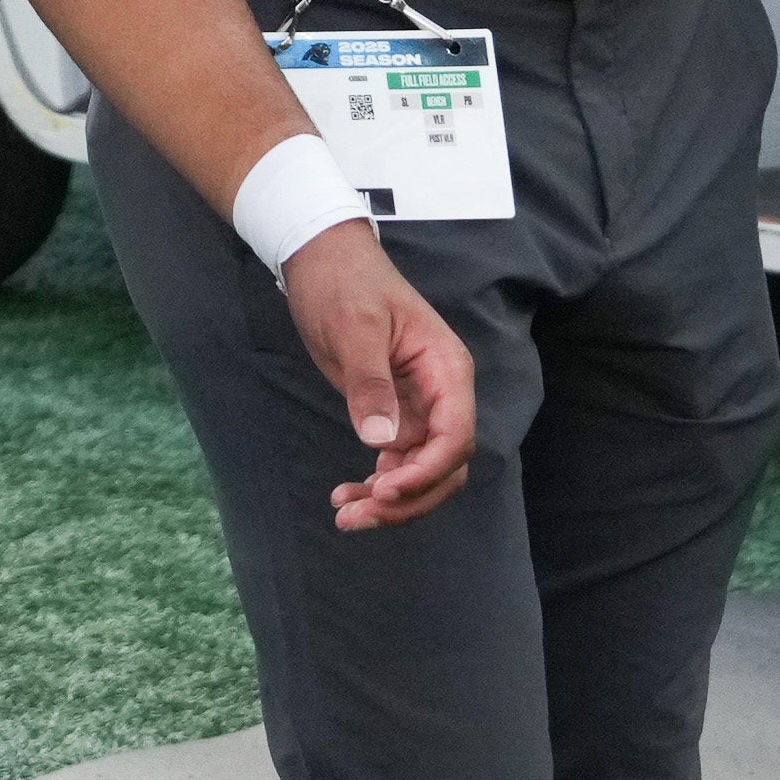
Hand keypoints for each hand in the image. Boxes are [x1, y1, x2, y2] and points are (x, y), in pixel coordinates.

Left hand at [279, 223, 476, 530]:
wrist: (324, 262)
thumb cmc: (344, 284)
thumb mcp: (354, 328)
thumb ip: (370, 382)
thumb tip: (382, 440)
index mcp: (446, 370)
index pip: (456, 436)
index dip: (427, 472)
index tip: (385, 491)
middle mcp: (442, 395)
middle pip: (445, 466)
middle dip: (408, 500)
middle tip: (356, 517)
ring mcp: (420, 408)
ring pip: (422, 472)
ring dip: (391, 502)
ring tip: (344, 514)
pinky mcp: (395, 414)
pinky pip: (398, 463)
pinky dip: (377, 487)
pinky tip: (345, 495)